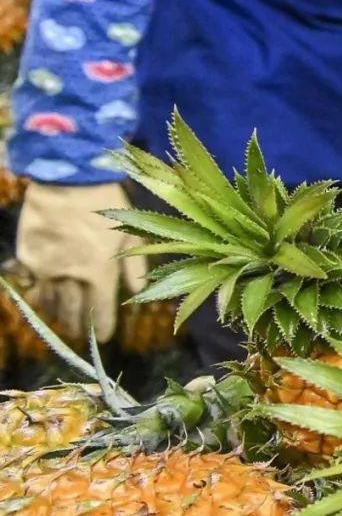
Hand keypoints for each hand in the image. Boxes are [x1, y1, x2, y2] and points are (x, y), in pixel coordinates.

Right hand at [15, 181, 146, 342]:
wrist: (68, 178)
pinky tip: (45, 297)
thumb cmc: (106, 202)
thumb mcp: (129, 232)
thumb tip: (139, 291)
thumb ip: (134, 265)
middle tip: (83, 332)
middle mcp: (71, 277)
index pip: (101, 311)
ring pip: (50, 304)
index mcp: (99, 272)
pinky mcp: (28, 258)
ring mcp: (46, 269)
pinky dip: (40, 294)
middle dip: (80, 325)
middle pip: (73, 313)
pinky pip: (33, 285)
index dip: (104, 327)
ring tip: (65, 318)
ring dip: (59, 313)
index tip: (106, 337)